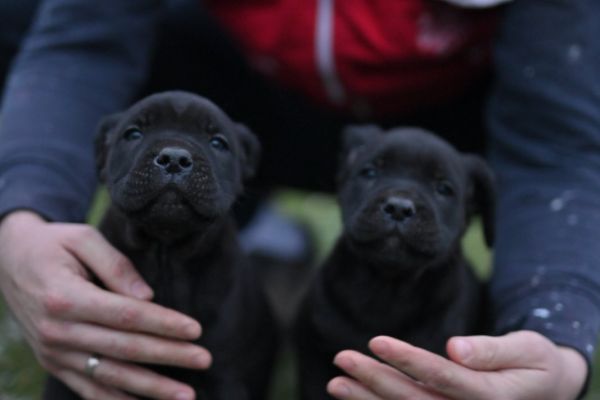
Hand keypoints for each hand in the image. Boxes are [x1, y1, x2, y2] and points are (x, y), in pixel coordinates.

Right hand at [0, 211, 211, 399]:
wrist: (8, 259)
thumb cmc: (53, 244)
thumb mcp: (83, 239)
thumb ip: (117, 266)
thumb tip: (149, 298)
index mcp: (65, 297)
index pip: (126, 316)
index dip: (164, 324)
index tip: (196, 330)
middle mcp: (57, 331)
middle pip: (125, 349)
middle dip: (169, 356)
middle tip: (205, 359)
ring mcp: (53, 352)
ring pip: (110, 376)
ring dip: (151, 389)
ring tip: (186, 395)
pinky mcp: (53, 363)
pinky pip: (88, 389)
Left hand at [328, 330, 586, 399]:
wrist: (547, 390)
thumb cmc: (536, 363)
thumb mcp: (528, 350)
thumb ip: (492, 351)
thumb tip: (453, 348)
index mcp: (491, 397)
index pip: (442, 377)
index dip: (408, 360)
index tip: (376, 341)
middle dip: (375, 380)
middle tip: (341, 358)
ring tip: (336, 383)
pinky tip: (355, 399)